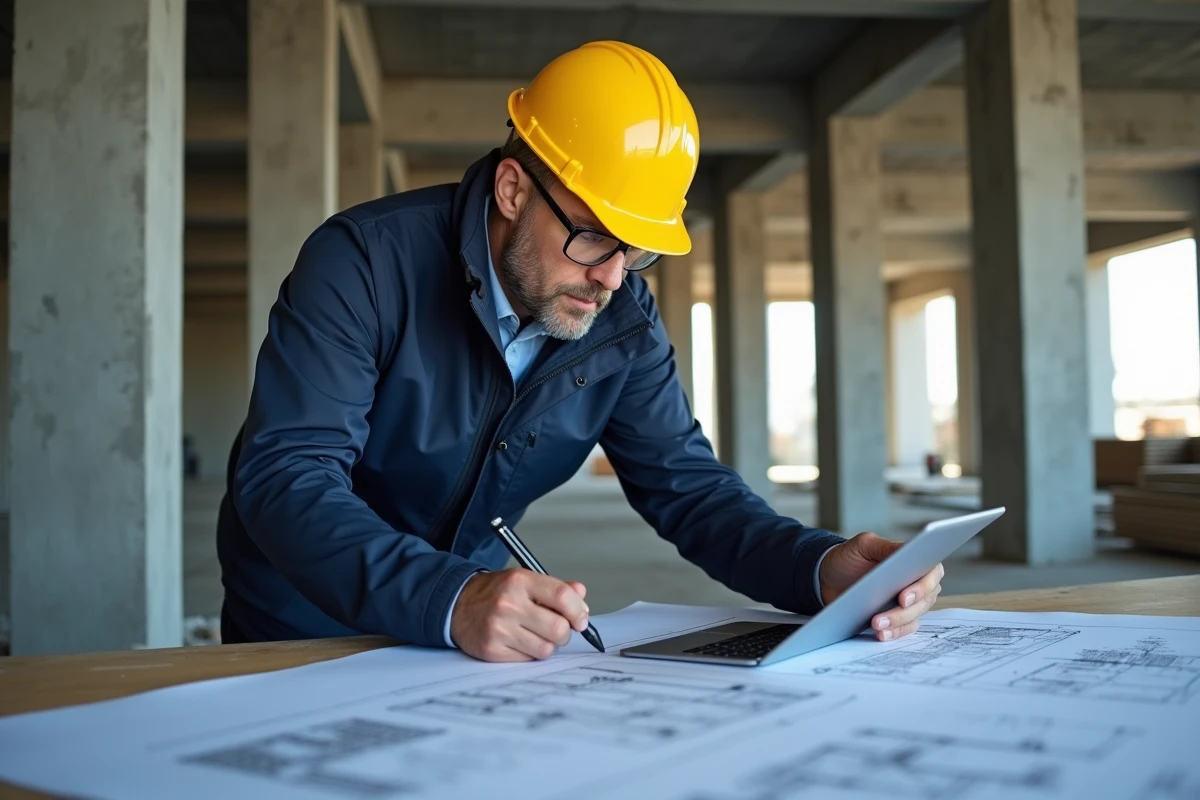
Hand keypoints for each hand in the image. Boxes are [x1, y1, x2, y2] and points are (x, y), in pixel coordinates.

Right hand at [449, 569, 590, 661]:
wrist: (457, 605)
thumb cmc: (495, 593)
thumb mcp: (524, 580)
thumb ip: (555, 587)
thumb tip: (582, 597)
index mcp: (520, 581)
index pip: (562, 596)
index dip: (578, 611)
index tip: (581, 619)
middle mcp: (508, 603)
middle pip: (558, 628)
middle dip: (564, 633)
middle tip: (557, 629)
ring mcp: (499, 628)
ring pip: (546, 649)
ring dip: (547, 645)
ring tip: (535, 634)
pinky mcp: (492, 650)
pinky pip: (528, 660)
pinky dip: (529, 654)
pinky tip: (519, 642)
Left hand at [818, 532, 943, 641]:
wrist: (830, 577)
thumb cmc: (850, 557)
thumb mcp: (864, 545)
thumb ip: (886, 546)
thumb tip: (908, 550)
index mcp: (914, 560)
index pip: (931, 573)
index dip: (922, 587)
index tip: (904, 598)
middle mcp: (918, 582)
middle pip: (923, 600)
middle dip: (903, 611)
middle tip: (882, 617)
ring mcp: (910, 602)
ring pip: (914, 616)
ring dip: (896, 623)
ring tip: (876, 625)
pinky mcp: (898, 618)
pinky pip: (904, 629)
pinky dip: (894, 633)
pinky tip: (881, 634)